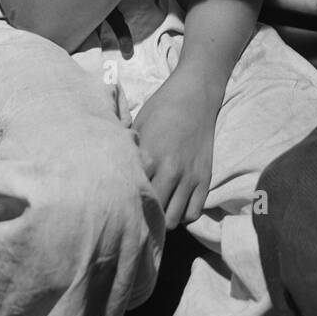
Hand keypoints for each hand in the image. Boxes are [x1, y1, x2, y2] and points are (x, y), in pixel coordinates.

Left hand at [132, 70, 216, 228]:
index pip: (133, 197)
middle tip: (136, 213)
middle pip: (153, 214)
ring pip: (173, 220)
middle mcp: (171, 171)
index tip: (118, 206)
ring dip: (163, 219)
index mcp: (150, 157)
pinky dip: (183, 215)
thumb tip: (111, 175)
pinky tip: (174, 205)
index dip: (125, 204)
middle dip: (143, 217)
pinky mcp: (205, 178)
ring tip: (156, 211)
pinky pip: (193, 212)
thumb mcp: (138, 127)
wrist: (195, 95)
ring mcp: (190, 177)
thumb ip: (128, 153)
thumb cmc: (161, 108)